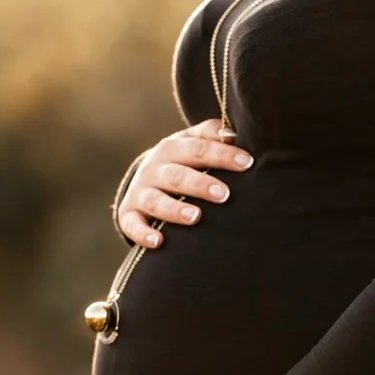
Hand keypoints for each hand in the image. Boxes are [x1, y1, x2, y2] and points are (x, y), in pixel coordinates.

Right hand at [115, 119, 253, 248]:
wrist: (142, 180)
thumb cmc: (180, 162)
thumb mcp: (191, 143)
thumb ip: (210, 135)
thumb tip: (232, 133)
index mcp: (171, 148)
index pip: (198, 148)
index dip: (222, 155)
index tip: (246, 163)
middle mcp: (153, 170)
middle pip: (177, 175)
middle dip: (200, 184)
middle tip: (223, 194)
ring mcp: (140, 193)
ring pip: (155, 201)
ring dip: (174, 209)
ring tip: (195, 217)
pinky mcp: (129, 215)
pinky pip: (133, 225)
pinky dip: (143, 234)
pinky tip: (158, 242)